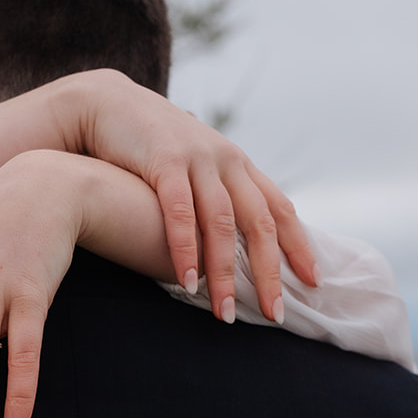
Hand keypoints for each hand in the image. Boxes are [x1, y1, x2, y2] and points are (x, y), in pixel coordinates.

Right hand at [0, 70, 318, 324]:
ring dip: (224, 272)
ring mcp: (197, 159)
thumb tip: (229, 239)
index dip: (298, 245)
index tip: (313, 280)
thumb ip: (213, 195)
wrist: (104, 103)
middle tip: (275, 314)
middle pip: (259, 222)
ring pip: (223, 223)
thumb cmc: (147, 146)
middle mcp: (225, 160)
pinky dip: (185, 250)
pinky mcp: (164, 161)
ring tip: (224, 312)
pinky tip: (187, 282)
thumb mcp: (192, 166)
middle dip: (269, 272)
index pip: (279, 208)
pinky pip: (181, 213)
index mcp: (237, 165)